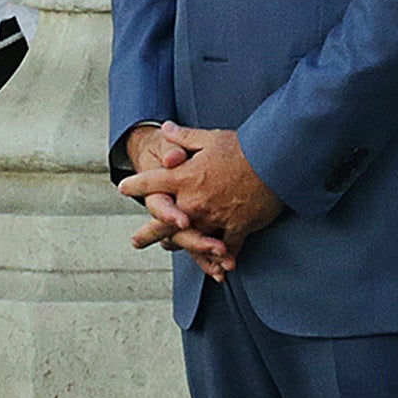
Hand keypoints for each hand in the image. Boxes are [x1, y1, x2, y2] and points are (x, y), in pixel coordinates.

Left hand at [119, 121, 282, 251]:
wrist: (275, 162)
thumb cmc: (242, 147)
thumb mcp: (209, 138)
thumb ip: (184, 137)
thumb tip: (166, 128)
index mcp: (184, 178)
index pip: (151, 182)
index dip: (135, 185)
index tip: (122, 188)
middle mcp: (194, 202)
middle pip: (163, 222)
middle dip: (148, 232)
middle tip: (135, 242)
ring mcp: (215, 218)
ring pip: (191, 239)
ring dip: (180, 246)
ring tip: (170, 249)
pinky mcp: (237, 229)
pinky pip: (225, 250)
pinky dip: (220, 260)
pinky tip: (218, 269)